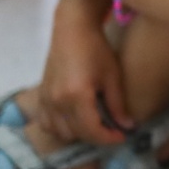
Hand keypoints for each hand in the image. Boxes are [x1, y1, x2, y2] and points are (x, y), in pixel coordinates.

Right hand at [34, 0, 132, 145]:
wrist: (72, 30)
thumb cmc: (96, 49)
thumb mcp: (112, 76)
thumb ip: (118, 104)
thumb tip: (127, 126)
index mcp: (77, 96)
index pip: (91, 130)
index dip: (109, 138)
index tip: (122, 136)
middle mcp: (57, 101)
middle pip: (76, 134)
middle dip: (96, 137)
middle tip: (112, 130)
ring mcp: (46, 99)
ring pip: (60, 132)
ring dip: (78, 134)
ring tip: (94, 125)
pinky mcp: (41, 95)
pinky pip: (46, 123)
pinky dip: (59, 128)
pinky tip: (74, 120)